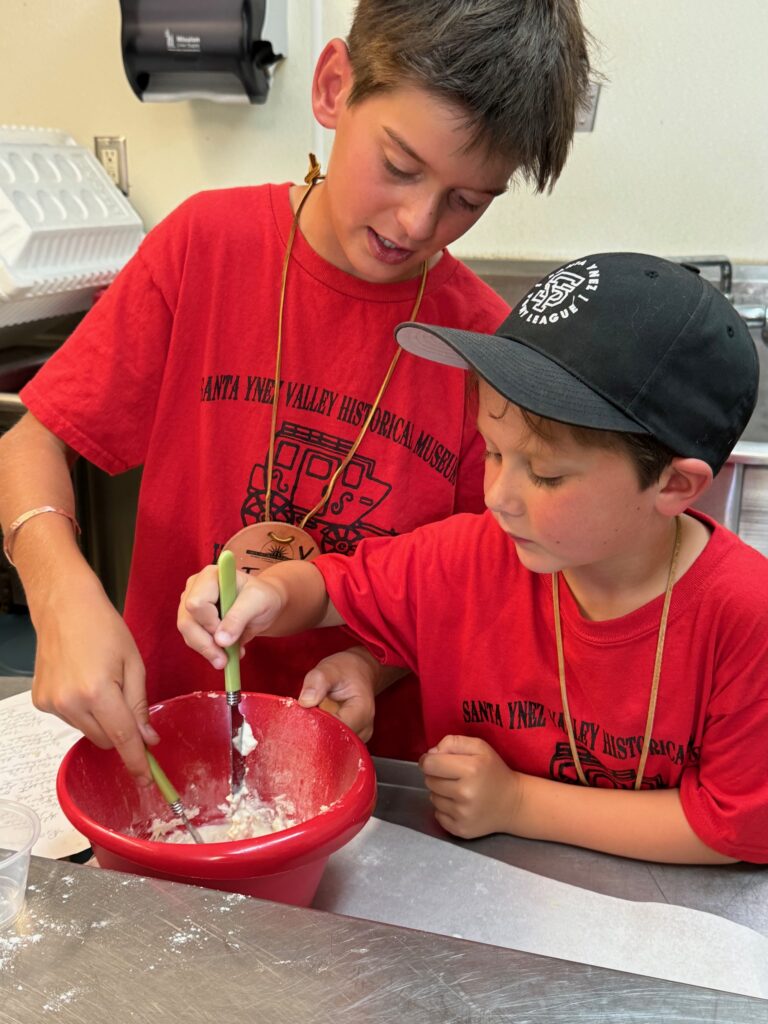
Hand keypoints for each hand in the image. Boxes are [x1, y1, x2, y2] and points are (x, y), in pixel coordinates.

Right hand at [31, 578, 157, 785]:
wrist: (64, 607)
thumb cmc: (104, 627)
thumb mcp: (134, 663)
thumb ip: (139, 704)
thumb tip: (146, 739)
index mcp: (99, 692)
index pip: (123, 738)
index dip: (136, 762)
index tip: (147, 780)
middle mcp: (71, 703)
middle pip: (106, 740)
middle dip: (121, 730)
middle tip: (126, 698)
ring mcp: (52, 704)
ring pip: (89, 731)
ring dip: (101, 718)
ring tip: (101, 681)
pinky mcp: (42, 701)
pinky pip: (71, 719)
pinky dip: (83, 709)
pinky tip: (83, 681)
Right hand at [177, 563, 281, 668]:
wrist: (264, 605)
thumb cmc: (262, 597)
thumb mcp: (258, 602)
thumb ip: (239, 617)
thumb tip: (220, 640)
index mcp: (210, 576)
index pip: (196, 603)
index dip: (210, 623)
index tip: (229, 634)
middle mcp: (195, 588)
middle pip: (187, 621)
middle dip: (206, 644)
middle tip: (224, 660)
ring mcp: (190, 604)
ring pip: (188, 634)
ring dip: (208, 650)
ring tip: (229, 657)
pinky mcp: (193, 620)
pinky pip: (193, 640)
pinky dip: (209, 651)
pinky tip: (226, 653)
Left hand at [298, 647, 376, 741]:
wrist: (360, 672)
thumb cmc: (346, 669)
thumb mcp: (330, 668)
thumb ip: (317, 682)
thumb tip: (305, 701)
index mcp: (362, 712)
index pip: (335, 731)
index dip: (315, 726)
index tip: (302, 716)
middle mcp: (364, 729)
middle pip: (334, 743)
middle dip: (314, 734)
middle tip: (302, 719)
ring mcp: (358, 737)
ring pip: (333, 746)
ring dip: (318, 735)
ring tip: (311, 718)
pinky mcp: (351, 739)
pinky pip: (334, 744)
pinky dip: (322, 736)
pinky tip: (317, 724)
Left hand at [420, 734, 521, 838]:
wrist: (513, 803)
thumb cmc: (494, 771)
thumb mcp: (479, 747)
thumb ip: (453, 742)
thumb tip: (430, 754)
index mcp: (470, 769)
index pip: (430, 764)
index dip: (428, 760)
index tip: (434, 761)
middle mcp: (465, 793)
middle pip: (429, 781)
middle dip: (437, 776)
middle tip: (453, 776)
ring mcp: (462, 814)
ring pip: (432, 798)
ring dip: (440, 793)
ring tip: (458, 790)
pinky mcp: (461, 830)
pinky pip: (437, 815)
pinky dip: (444, 809)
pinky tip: (459, 805)